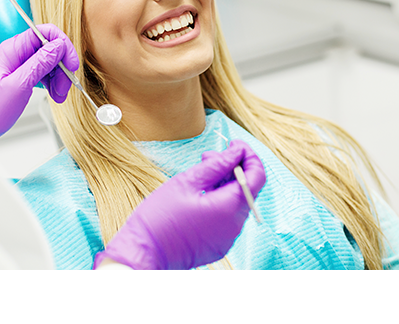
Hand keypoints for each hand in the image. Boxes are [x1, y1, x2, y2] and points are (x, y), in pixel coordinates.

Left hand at [0, 24, 78, 145]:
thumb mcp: (19, 85)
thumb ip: (40, 63)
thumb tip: (58, 45)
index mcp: (12, 49)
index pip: (45, 32)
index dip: (63, 45)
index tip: (71, 64)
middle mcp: (17, 53)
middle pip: (51, 48)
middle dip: (62, 67)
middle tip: (65, 86)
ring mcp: (20, 64)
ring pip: (50, 62)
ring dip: (60, 77)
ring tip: (59, 95)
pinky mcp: (23, 75)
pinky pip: (45, 72)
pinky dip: (53, 83)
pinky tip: (54, 95)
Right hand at [96, 139, 266, 269]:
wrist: (142, 254)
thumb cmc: (159, 217)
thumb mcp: (187, 182)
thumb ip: (217, 165)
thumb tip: (237, 151)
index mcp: (229, 208)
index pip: (257, 176)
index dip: (248, 156)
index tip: (234, 145)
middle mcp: (234, 225)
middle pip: (247, 189)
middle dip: (234, 167)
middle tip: (209, 155)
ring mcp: (228, 238)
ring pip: (237, 202)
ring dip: (225, 184)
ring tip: (201, 175)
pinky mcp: (219, 245)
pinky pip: (227, 217)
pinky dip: (220, 202)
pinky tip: (200, 195)